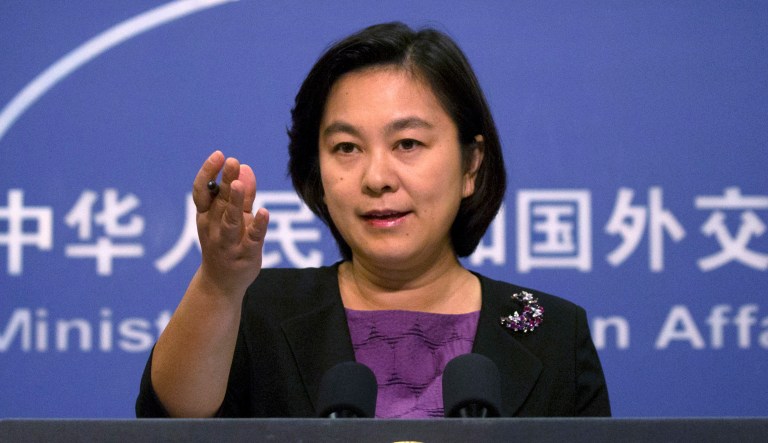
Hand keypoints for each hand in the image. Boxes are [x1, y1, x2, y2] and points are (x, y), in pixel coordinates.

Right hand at [192, 150, 268, 297]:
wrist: (221, 283)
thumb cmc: (226, 243)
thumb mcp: (232, 217)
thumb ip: (242, 195)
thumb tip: (245, 168)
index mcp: (206, 215)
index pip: (202, 191)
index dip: (208, 172)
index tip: (219, 155)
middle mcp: (214, 227)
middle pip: (219, 201)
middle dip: (226, 181)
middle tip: (232, 161)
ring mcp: (228, 242)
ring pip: (231, 220)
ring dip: (235, 202)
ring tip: (240, 184)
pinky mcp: (246, 254)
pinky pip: (252, 239)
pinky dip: (258, 226)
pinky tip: (265, 212)